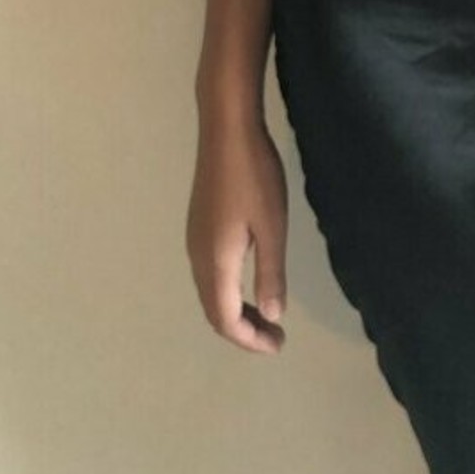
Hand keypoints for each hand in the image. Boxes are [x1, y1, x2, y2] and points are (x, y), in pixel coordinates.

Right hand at [186, 113, 288, 352]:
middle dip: (243, 330)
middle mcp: (197, 256)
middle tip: (275, 336)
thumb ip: (271, 273)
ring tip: (266, 315)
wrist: (226, 129)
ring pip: (210, 292)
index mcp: (215, 262)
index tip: (279, 343)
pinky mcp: (198, 224)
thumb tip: (272, 315)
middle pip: (213, 311)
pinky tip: (248, 280)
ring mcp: (194, 239)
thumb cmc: (255, 176)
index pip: (226, 319)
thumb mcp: (272, 226)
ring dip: (235, 310)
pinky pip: (209, 273)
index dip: (250, 339)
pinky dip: (228, 290)